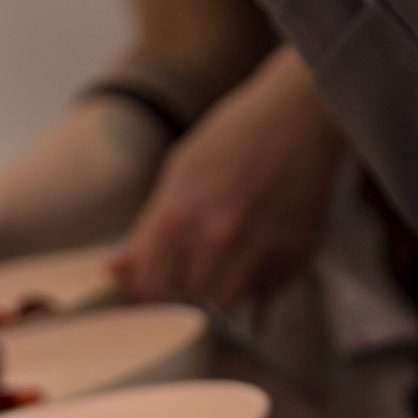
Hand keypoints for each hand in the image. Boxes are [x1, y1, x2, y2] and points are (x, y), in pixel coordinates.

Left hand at [111, 48, 343, 307]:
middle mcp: (216, 237)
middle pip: (188, 301)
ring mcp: (258, 249)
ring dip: (222, 289)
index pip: (150, 289)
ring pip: (226, 303)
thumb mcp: (180, 172)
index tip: (156, 285)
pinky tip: (259, 243)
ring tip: (228, 256)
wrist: (302, 115)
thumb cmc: (235, 137)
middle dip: (186, 291)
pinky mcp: (294, 255)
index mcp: (178, 216)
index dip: (149, 292)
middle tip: (196, 266)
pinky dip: (256, 277)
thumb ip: (147, 230)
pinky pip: (263, 288)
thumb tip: (115, 271)